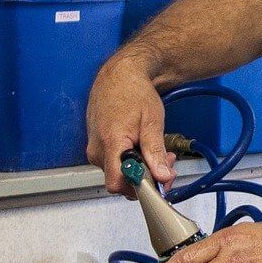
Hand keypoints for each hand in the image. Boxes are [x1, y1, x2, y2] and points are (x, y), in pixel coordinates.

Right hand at [86, 55, 176, 193]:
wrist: (120, 74)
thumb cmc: (133, 92)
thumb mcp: (151, 121)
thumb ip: (155, 152)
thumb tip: (162, 176)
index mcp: (110, 143)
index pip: (117, 184)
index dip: (139, 187)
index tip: (158, 182)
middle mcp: (97, 150)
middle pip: (121, 181)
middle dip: (147, 177)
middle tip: (166, 163)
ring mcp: (95, 149)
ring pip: (120, 173)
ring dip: (142, 169)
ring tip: (157, 152)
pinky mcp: (98, 147)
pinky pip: (116, 164)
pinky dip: (134, 161)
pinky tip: (144, 148)